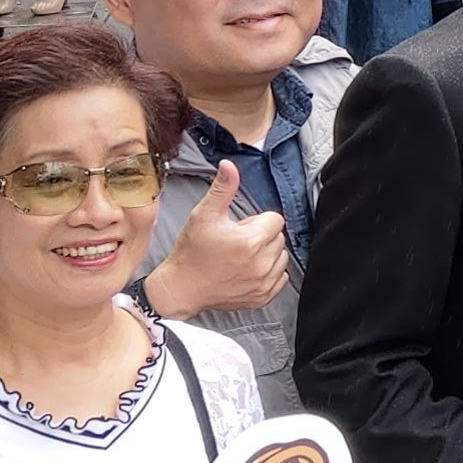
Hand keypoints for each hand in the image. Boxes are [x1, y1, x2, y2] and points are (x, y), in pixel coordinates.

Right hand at [144, 162, 289, 317]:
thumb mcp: (204, 215)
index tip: (239, 228)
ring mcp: (263, 282)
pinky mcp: (263, 297)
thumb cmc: (191, 251)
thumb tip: (229, 165)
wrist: (181, 287)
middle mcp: (262, 263)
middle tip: (236, 242)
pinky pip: (280, 278)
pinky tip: (247, 270)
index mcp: (251, 241)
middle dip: (261, 236)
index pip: (275, 219)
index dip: (256, 221)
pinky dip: (269, 273)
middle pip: (278, 237)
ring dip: (267, 254)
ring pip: (281, 257)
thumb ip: (222, 188)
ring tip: (241, 257)